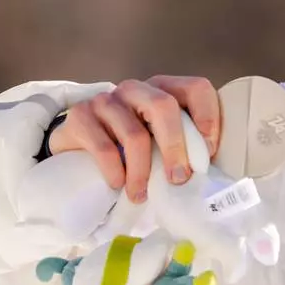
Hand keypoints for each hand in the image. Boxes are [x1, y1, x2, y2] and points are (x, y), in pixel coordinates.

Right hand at [49, 76, 220, 202]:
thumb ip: (183, 143)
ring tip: (141, 195)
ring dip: (142, 171)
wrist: (75, 146)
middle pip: (164, 106)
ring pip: (134, 134)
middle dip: (176, 146)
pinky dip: (115, 171)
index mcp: (164, 89)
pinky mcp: (80, 116)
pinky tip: (118, 186)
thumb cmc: (128, 147)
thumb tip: (209, 169)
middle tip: (180, 178)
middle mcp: (136, 89)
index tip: (208, 153)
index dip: (208, 118)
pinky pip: (104, 146)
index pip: (197, 88)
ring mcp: (107, 100)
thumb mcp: (159, 140)